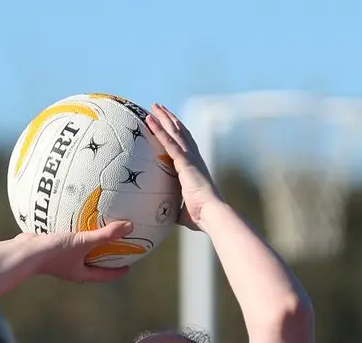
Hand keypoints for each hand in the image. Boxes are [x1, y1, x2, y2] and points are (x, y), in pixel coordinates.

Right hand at [21, 222, 134, 282]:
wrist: (25, 252)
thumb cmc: (55, 252)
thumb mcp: (83, 241)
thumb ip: (105, 235)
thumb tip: (129, 227)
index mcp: (79, 273)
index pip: (103, 275)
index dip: (116, 272)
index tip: (127, 268)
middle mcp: (70, 268)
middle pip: (92, 265)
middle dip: (103, 259)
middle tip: (116, 250)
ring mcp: (59, 259)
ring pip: (78, 252)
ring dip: (88, 245)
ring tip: (97, 233)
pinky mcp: (50, 248)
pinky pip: (66, 240)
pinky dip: (73, 233)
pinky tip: (75, 220)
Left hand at [145, 103, 222, 229]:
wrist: (211, 213)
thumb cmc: (201, 216)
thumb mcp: (183, 210)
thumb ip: (174, 208)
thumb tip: (165, 216)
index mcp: (194, 167)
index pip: (184, 145)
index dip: (177, 132)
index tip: (170, 123)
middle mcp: (194, 158)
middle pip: (180, 132)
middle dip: (170, 119)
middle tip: (159, 108)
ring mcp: (189, 158)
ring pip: (174, 132)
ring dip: (163, 118)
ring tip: (154, 106)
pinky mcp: (184, 161)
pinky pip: (168, 141)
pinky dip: (158, 129)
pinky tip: (150, 119)